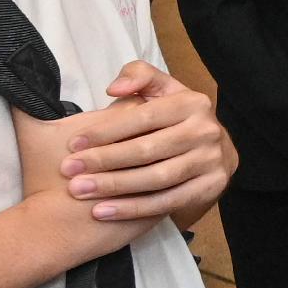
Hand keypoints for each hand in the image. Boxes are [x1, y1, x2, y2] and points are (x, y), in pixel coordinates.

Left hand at [58, 62, 232, 227]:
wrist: (216, 152)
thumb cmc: (175, 119)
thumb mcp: (161, 90)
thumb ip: (138, 76)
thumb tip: (114, 88)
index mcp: (192, 103)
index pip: (143, 117)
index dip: (106, 130)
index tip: (74, 143)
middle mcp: (206, 131)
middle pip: (147, 150)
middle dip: (104, 160)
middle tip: (70, 170)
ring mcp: (211, 162)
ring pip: (156, 178)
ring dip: (114, 186)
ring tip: (81, 190)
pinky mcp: (210, 188)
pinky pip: (166, 202)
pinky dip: (133, 208)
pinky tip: (103, 211)